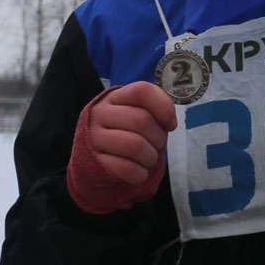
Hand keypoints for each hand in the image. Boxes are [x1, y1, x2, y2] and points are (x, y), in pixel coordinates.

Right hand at [66, 82, 176, 213]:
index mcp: (115, 97)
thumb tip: (170, 121)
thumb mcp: (137, 115)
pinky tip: (140, 172)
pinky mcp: (93, 161)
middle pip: (141, 120)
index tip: (171, 123)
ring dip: (151, 157)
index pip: (142, 91)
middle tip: (158, 145)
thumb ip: (154, 111)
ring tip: (149, 159)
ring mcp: (93, 137)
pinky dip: (141, 173)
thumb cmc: (126, 133)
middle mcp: (100, 113)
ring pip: (135, 145)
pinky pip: (126, 168)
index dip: (164, 107)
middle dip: (159, 138)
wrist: (96, 160)